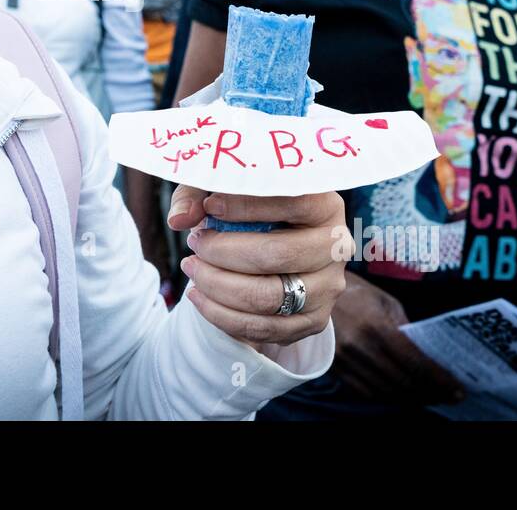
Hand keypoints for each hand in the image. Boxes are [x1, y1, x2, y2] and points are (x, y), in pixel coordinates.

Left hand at [168, 186, 347, 350]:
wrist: (274, 247)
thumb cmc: (247, 208)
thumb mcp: (224, 188)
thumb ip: (198, 193)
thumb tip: (180, 219)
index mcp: (325, 204)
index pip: (292, 202)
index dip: (247, 206)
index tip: (210, 207)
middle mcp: (336, 246)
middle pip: (279, 255)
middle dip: (225, 252)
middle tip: (195, 243)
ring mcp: (328, 287)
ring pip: (269, 297)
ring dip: (219, 286)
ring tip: (192, 269)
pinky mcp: (314, 320)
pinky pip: (264, 328)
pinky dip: (222, 315)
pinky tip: (199, 296)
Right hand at [330, 270, 463, 403]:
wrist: (312, 294)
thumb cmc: (355, 292)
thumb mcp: (386, 302)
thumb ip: (406, 329)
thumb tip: (427, 355)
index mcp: (376, 326)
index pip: (416, 363)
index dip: (440, 380)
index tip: (458, 391)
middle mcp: (361, 347)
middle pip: (404, 382)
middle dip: (431, 393)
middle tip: (449, 397)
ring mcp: (346, 361)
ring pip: (386, 392)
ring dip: (412, 398)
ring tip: (431, 397)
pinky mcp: (336, 369)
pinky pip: (366, 392)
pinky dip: (388, 397)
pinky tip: (402, 394)